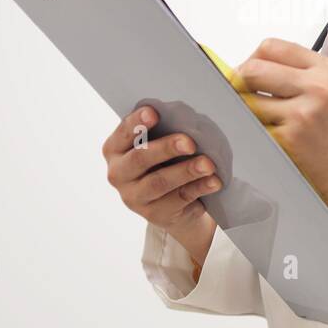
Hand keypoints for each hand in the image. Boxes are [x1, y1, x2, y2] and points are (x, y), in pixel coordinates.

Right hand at [102, 105, 221, 263]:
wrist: (169, 203)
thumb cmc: (161, 162)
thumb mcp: (154, 145)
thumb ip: (160, 132)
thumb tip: (185, 119)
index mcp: (114, 150)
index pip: (123, 133)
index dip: (136, 123)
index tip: (154, 113)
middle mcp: (118, 174)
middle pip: (140, 159)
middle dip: (166, 148)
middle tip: (189, 142)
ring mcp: (135, 197)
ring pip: (160, 182)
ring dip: (186, 171)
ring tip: (208, 164)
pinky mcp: (156, 214)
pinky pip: (180, 198)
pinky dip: (199, 187)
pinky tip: (214, 181)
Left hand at [233, 38, 327, 237]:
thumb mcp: (326, 89)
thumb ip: (292, 72)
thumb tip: (245, 66)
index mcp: (324, 68)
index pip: (271, 47)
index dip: (252, 58)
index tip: (249, 71)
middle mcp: (315, 87)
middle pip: (252, 69)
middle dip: (240, 81)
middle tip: (242, 94)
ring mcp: (301, 113)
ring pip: (246, 100)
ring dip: (244, 109)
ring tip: (263, 118)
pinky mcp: (287, 138)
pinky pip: (252, 126)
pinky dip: (252, 129)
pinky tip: (269, 135)